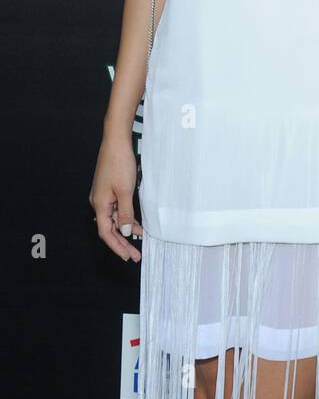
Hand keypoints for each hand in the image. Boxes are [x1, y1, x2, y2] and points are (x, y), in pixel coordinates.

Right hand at [90, 138, 142, 261]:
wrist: (116, 142)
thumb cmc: (119, 163)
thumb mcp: (125, 191)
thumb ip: (125, 212)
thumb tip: (125, 231)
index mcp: (100, 205)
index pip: (106, 233)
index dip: (117, 246)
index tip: (127, 256)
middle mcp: (99, 202)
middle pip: (109, 228)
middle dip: (122, 242)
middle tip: (135, 254)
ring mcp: (104, 196)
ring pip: (114, 219)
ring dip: (126, 229)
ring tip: (140, 238)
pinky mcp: (110, 189)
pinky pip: (117, 208)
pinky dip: (126, 217)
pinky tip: (136, 222)